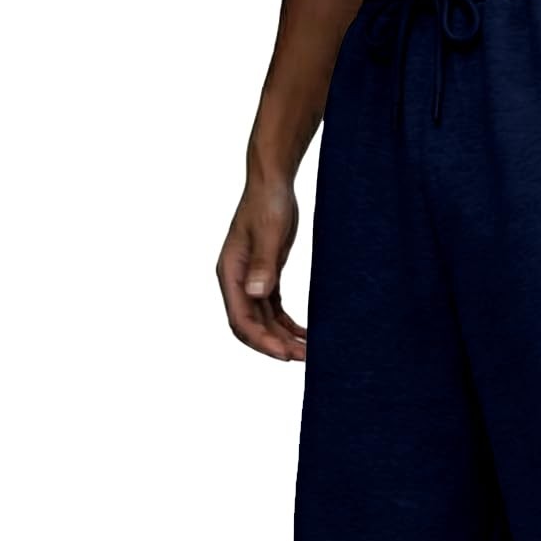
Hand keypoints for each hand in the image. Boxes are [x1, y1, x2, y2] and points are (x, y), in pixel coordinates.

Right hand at [217, 178, 304, 360]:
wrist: (273, 182)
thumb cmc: (268, 203)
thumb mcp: (268, 233)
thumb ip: (262, 264)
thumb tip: (255, 294)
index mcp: (230, 273)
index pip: (241, 319)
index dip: (262, 341)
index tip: (286, 355)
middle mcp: (236, 281)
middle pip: (252, 325)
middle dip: (275, 345)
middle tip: (305, 358)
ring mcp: (250, 281)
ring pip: (264, 321)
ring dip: (284, 338)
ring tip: (310, 352)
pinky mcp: (266, 277)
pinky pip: (273, 310)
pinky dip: (287, 325)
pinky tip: (305, 335)